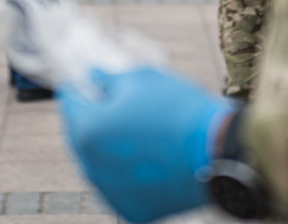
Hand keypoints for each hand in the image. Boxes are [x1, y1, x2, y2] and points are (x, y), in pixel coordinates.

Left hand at [58, 67, 236, 222]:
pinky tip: (149, 158)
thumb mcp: (141, 79)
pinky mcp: (133, 211)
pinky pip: (121, 188)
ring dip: (109, 150)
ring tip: (137, 133)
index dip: (80, 89)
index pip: (70, 103)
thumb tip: (94, 76)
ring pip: (100, 166)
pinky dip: (129, 175)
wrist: (217, 150)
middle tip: (115, 108)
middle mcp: (91, 167)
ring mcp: (111, 194)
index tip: (88, 84)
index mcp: (87, 131)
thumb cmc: (178, 109)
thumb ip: (109, 79)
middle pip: (82, 138)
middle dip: (94, 121)